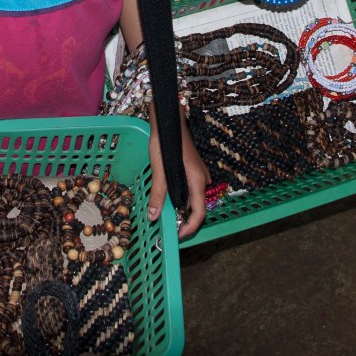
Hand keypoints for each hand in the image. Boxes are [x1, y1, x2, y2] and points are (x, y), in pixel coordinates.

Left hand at [147, 105, 209, 238]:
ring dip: (182, 207)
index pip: (200, 213)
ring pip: (193, 197)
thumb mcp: (159, 170)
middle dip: (184, 219)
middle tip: (169, 226)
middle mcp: (202, 179)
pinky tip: (168, 195)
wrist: (169, 120)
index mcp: (197, 181)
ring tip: (166, 212)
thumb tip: (154, 217)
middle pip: (197, 206)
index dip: (190, 228)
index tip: (178, 236)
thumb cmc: (166, 142)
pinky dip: (181, 196)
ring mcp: (199, 173)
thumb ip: (158, 194)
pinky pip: (190, 188)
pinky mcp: (193, 168)